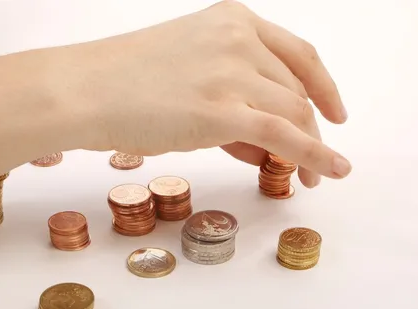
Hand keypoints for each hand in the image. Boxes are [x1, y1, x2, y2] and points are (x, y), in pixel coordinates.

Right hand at [71, 0, 350, 185]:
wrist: (83, 89)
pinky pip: (284, 136)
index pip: (297, 54)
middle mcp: (239, 40)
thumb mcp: (185, 72)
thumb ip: (228, 98)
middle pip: (296, 90)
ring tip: (311, 178)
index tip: (333, 111)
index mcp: (232, 21)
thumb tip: (261, 142)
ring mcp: (232, 74)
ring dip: (310, 149)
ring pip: (294, 114)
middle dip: (311, 129)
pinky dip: (314, 156)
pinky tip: (331, 172)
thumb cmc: (120, 81)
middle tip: (312, 162)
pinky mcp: (222, 112)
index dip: (323, 86)